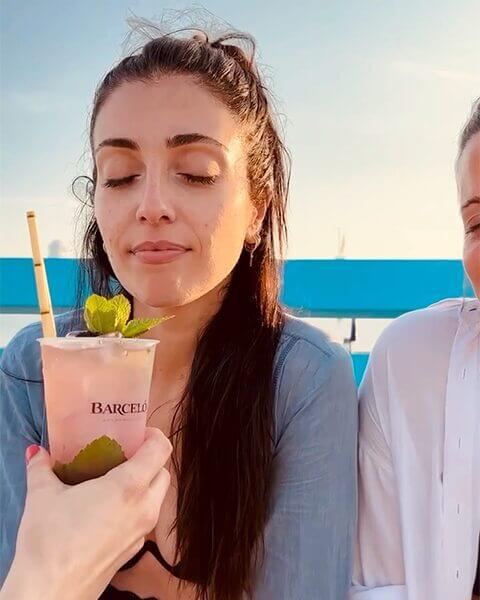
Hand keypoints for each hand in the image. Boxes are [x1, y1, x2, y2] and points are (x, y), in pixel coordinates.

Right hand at [1, 427, 171, 599]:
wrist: (49, 593)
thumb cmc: (50, 542)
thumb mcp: (43, 496)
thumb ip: (42, 467)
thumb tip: (38, 452)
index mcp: (129, 487)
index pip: (161, 450)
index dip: (154, 435)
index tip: (138, 432)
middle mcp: (144, 508)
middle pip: (163, 472)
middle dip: (150, 459)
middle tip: (125, 453)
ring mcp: (142, 532)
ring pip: (158, 497)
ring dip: (145, 483)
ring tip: (116, 478)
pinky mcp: (134, 549)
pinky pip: (145, 518)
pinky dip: (136, 506)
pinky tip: (108, 507)